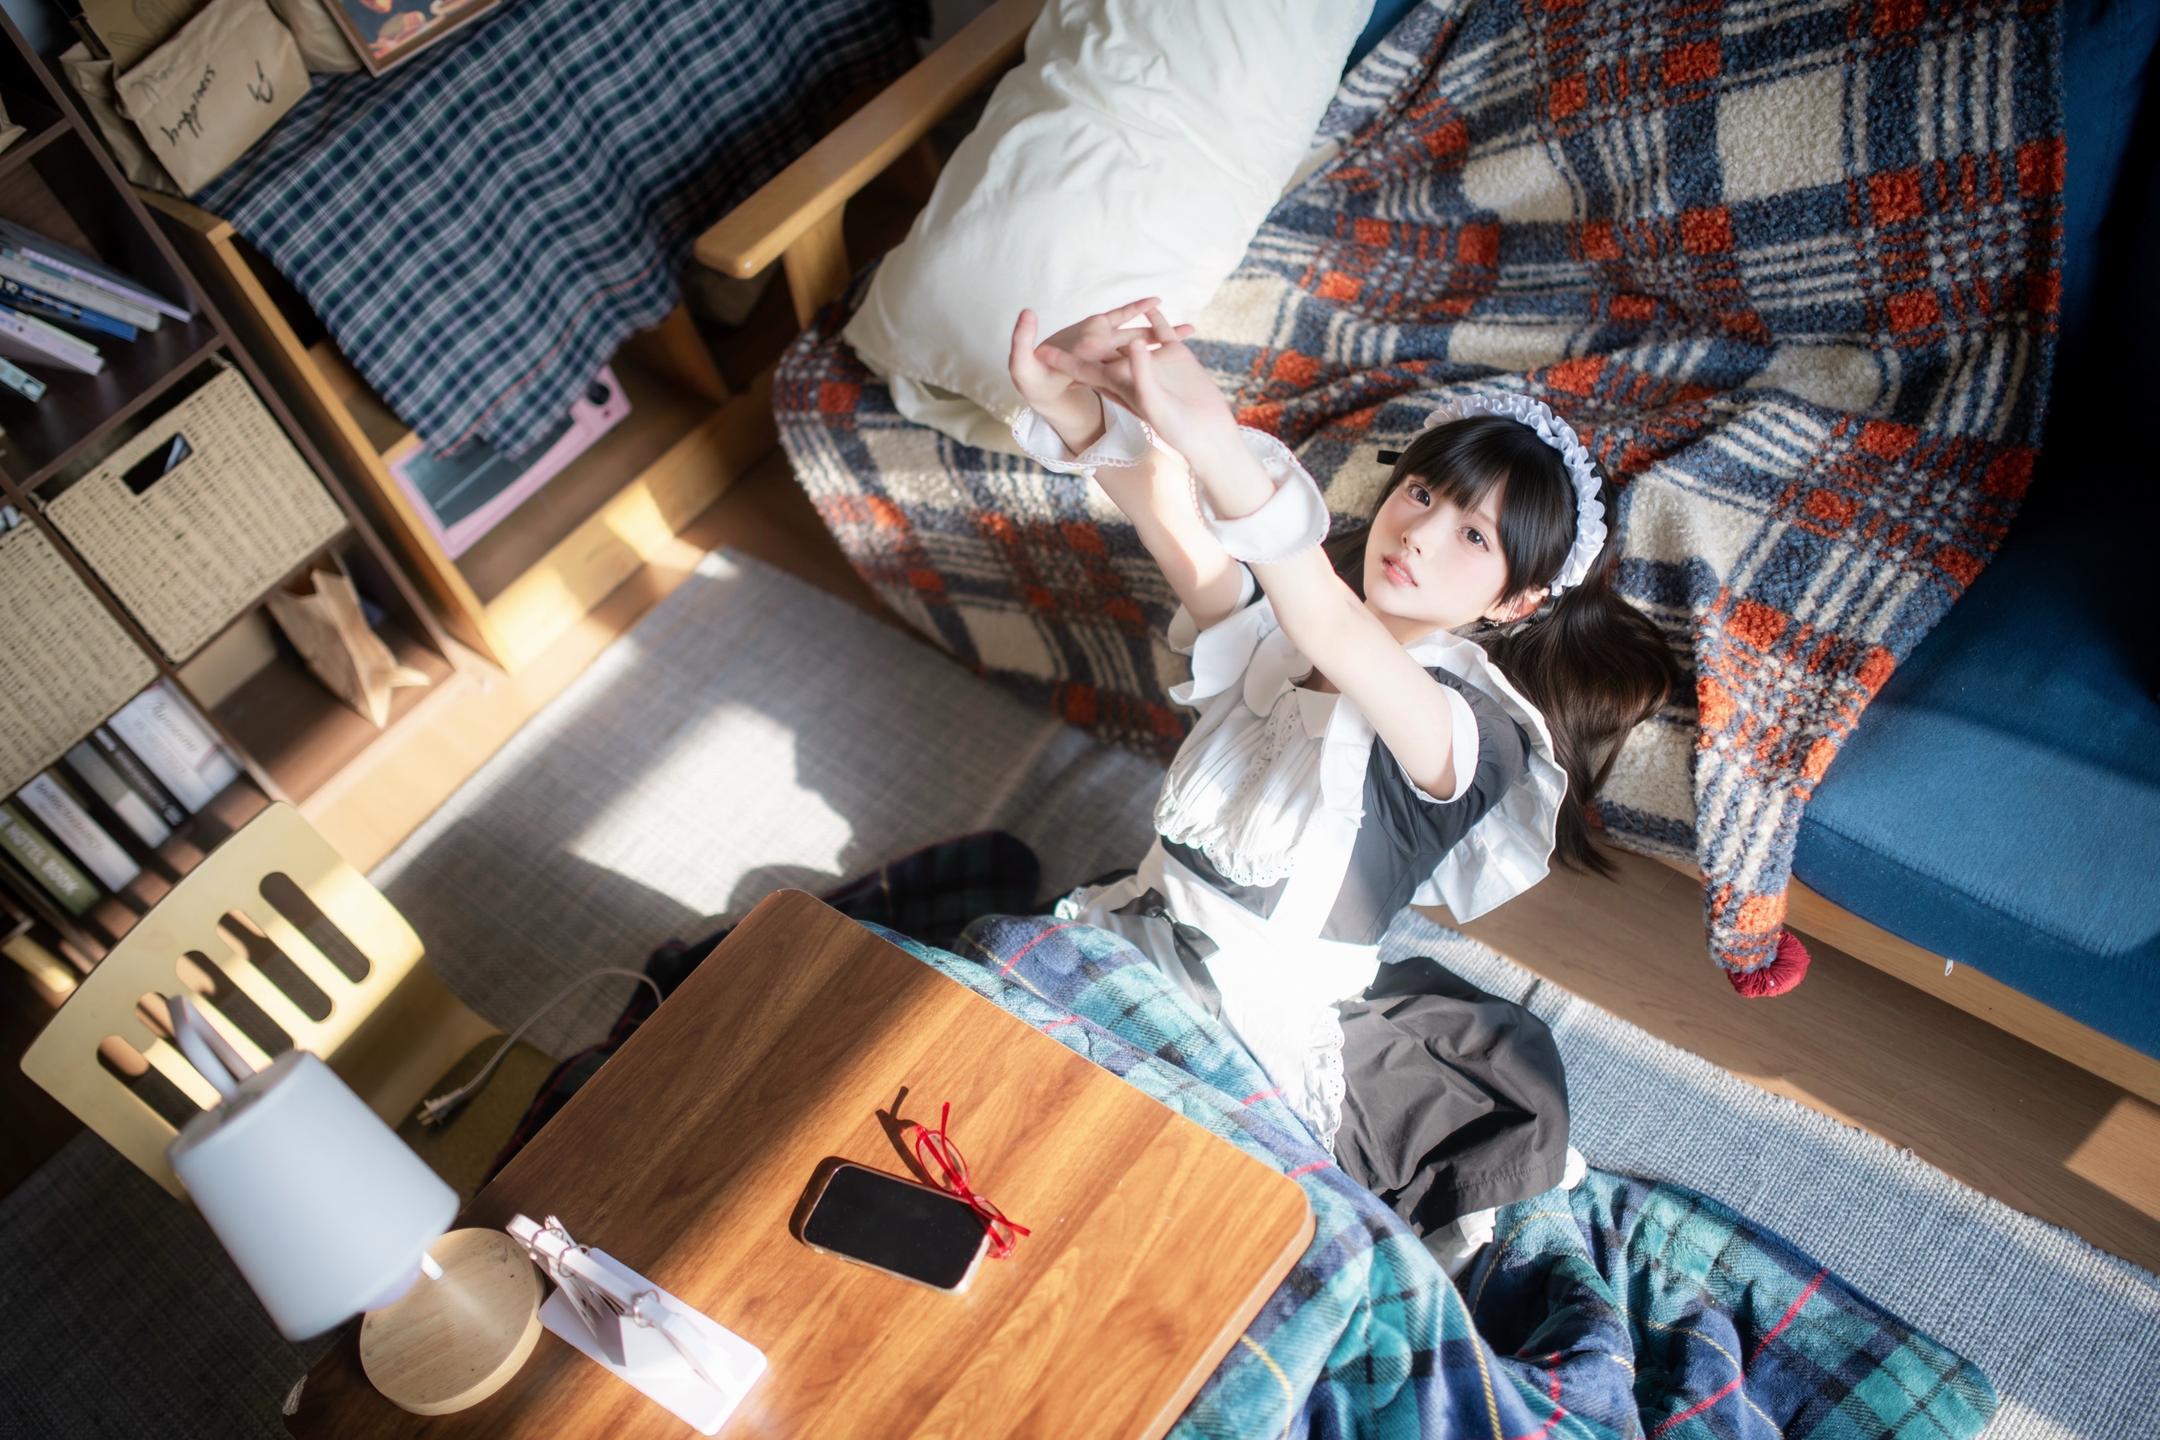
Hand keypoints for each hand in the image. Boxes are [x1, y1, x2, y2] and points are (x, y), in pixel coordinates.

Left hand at [1035, 307, 1237, 465]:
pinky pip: (1162, 333)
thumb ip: (1139, 372)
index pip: (1085, 369)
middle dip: (1088, 334)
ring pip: (1134, 337)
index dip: (1063, 359)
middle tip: (1071, 320)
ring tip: (1111, 308)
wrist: (1207, 435)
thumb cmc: (1177, 428)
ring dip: (1126, 322)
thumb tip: (1131, 342)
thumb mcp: (1151, 401)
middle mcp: (1133, 372)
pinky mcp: (1176, 356)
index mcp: (1119, 385)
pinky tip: (1153, 306)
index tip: (1039, 350)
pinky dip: (1156, 319)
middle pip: (1105, 348)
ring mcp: (1154, 363)